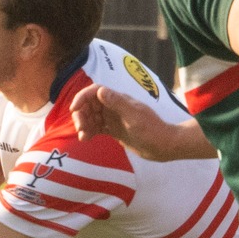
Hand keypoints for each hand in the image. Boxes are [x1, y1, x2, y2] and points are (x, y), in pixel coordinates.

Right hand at [69, 84, 188, 160]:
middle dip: (81, 114)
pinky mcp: (115, 130)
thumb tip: (99, 90)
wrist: (164, 146)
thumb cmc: (151, 130)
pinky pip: (97, 127)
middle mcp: (115, 107)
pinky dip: (89, 132)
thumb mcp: (134, 117)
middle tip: (80, 128)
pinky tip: (86, 138)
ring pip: (92, 117)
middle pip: (90, 104)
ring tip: (83, 136)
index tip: (74, 109)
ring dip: (84, 124)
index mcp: (119, 100)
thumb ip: (117, 103)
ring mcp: (114, 118)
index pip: (95, 91)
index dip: (82, 97)